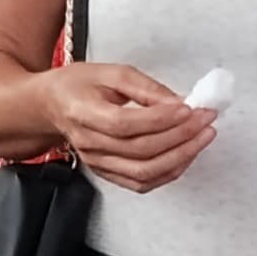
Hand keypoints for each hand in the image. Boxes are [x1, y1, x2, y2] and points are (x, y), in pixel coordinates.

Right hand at [44, 62, 216, 191]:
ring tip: (203, 137)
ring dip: (180, 156)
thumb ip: (146, 88)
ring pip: (144, 171)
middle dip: (181, 136)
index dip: (160, 119)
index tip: (189, 108)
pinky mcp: (106, 172)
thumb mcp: (111, 73)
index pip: (125, 124)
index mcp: (82, 112)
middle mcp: (88, 143)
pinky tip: (186, 154)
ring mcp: (97, 162)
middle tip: (206, 119)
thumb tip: (179, 103)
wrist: (51, 105)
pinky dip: (169, 172)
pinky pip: (141, 182)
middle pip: (139, 151)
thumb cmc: (77, 86)